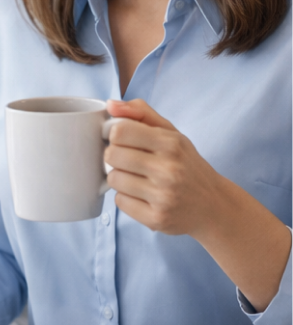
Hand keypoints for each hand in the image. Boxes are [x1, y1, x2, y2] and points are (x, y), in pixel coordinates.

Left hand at [104, 98, 291, 311]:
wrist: (214, 205)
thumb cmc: (186, 164)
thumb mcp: (171, 133)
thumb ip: (141, 113)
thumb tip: (111, 104)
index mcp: (171, 144)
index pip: (120, 131)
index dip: (115, 134)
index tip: (123, 140)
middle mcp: (169, 170)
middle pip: (112, 155)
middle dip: (116, 157)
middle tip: (130, 161)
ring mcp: (163, 196)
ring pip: (113, 179)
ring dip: (120, 178)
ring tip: (138, 179)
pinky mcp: (157, 219)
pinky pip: (120, 202)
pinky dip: (126, 198)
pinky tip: (142, 196)